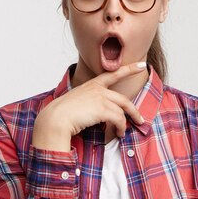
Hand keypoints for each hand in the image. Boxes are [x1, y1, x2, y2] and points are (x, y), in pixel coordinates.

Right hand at [31, 62, 146, 151]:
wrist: (56, 118)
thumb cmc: (62, 113)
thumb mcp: (76, 101)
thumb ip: (89, 102)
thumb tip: (97, 113)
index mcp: (92, 85)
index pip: (114, 74)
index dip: (129, 69)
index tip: (142, 65)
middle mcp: (98, 89)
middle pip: (124, 100)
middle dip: (134, 111)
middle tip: (140, 119)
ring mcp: (101, 98)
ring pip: (122, 111)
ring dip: (124, 124)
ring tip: (121, 133)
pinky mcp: (102, 109)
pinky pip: (119, 119)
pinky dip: (120, 128)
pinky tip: (117, 133)